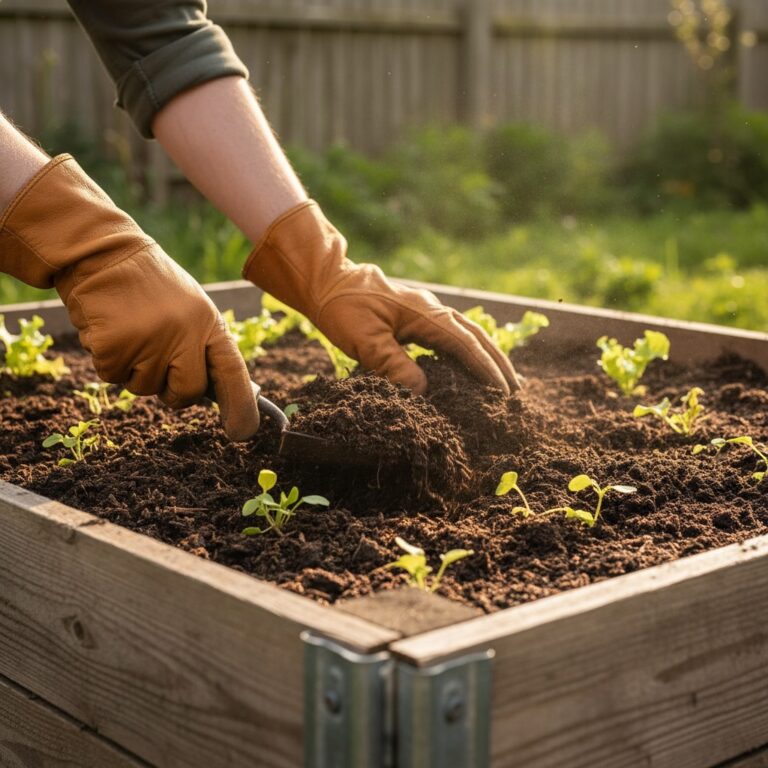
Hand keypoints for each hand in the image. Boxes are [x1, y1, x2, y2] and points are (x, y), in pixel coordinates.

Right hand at [0, 155, 258, 440]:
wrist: (103, 254)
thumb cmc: (151, 286)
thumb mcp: (192, 309)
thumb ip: (205, 347)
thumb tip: (228, 393)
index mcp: (208, 323)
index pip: (233, 372)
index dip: (241, 406)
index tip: (243, 432)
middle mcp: (184, 335)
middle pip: (186, 394)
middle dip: (173, 390)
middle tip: (158, 361)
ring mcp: (149, 342)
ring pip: (145, 389)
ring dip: (136, 370)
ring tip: (133, 330)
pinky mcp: (114, 348)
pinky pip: (114, 378)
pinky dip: (110, 361)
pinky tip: (112, 330)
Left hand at [243, 201, 519, 394]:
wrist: (327, 281)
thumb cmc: (344, 309)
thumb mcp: (364, 340)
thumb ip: (393, 365)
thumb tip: (422, 391)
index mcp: (424, 315)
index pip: (464, 344)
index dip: (484, 368)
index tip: (502, 391)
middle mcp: (431, 311)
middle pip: (475, 336)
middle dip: (497, 362)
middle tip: (515, 390)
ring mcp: (426, 311)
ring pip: (466, 333)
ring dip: (486, 355)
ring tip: (502, 380)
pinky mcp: (416, 316)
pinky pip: (451, 334)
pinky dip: (467, 350)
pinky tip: (468, 366)